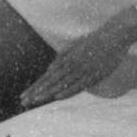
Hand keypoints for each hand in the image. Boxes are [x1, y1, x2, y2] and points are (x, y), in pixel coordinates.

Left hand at [19, 13, 136, 107]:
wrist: (113, 35)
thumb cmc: (94, 41)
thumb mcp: (75, 46)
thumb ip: (62, 57)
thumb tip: (49, 68)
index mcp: (65, 60)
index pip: (46, 77)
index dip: (35, 87)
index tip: (24, 95)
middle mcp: (70, 65)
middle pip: (50, 82)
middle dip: (36, 92)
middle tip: (23, 101)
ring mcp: (80, 70)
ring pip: (60, 84)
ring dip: (47, 93)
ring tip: (35, 101)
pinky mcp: (92, 75)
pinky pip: (77, 85)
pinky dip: (66, 91)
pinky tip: (57, 97)